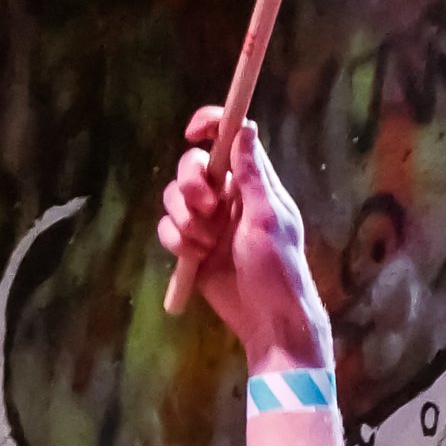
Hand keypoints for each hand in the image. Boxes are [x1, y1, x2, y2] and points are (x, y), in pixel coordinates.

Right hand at [157, 111, 333, 366]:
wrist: (267, 319)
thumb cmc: (278, 269)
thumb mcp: (268, 219)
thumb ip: (253, 175)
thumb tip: (245, 128)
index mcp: (251, 183)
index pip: (228, 139)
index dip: (209, 125)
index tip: (193, 133)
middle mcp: (226, 196)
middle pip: (191, 166)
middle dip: (191, 185)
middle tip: (207, 208)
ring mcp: (207, 222)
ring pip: (174, 198)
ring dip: (184, 220)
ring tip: (205, 245)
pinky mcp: (191, 247)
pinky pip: (167, 230)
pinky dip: (176, 242)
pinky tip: (196, 259)